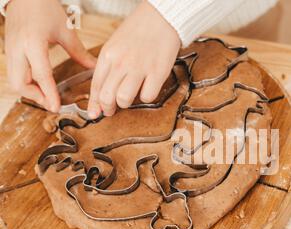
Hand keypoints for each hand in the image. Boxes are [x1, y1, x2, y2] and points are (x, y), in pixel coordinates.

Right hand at [5, 0, 95, 111]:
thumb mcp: (65, 30)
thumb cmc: (44, 8)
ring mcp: (10, 51)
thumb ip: (79, 52)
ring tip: (48, 95)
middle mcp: (18, 49)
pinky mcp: (9, 51)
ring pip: (14, 81)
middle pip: (20, 84)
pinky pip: (14, 74)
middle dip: (36, 97)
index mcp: (33, 43)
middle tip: (52, 103)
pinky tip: (40, 84)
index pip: (41, 75)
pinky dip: (26, 83)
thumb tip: (93, 68)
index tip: (56, 107)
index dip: (49, 94)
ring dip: (30, 92)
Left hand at [87, 1, 180, 117]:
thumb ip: (107, 67)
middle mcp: (121, 63)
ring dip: (126, 103)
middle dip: (108, 108)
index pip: (96, 86)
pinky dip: (146, 96)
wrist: (161, 19)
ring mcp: (139, 68)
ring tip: (130, 97)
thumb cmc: (138, 32)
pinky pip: (147, 96)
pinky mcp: (157, 73)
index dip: (95, 104)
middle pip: (107, 97)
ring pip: (124, 99)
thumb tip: (101, 93)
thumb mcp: (115, 45)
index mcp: (108, 55)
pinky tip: (147, 88)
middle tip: (113, 109)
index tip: (95, 113)